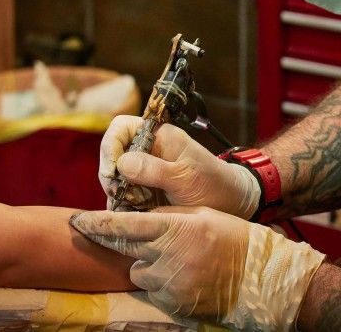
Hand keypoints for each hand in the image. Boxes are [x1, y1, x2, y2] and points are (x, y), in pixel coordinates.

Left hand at [70, 207, 324, 330]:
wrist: (260, 274)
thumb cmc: (232, 236)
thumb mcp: (201, 215)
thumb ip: (167, 217)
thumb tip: (139, 218)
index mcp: (175, 228)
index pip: (124, 225)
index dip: (97, 223)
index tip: (77, 220)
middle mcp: (168, 257)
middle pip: (126, 251)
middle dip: (123, 245)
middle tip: (138, 240)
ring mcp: (171, 284)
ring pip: (138, 273)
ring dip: (148, 267)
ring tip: (175, 261)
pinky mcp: (176, 304)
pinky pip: (154, 292)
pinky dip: (162, 284)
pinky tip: (185, 276)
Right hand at [99, 115, 259, 218]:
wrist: (230, 204)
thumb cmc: (212, 184)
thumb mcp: (185, 177)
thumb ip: (154, 169)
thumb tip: (122, 162)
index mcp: (158, 135)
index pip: (121, 128)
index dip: (110, 147)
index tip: (113, 172)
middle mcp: (148, 149)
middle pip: (112, 154)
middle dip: (111, 175)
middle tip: (118, 195)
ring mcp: (145, 170)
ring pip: (115, 176)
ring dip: (117, 192)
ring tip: (131, 205)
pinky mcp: (145, 189)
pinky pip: (124, 193)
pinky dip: (124, 204)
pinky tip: (134, 212)